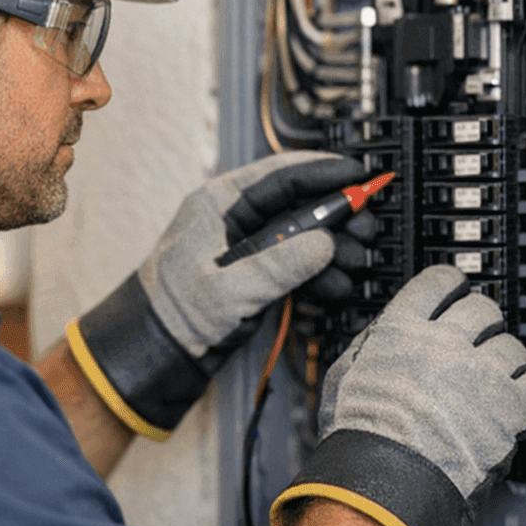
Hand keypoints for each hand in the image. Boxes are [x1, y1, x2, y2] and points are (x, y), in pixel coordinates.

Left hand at [70, 152, 373, 439]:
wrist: (157, 352)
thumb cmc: (174, 314)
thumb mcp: (228, 289)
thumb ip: (278, 264)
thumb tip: (324, 243)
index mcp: (220, 204)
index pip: (281, 175)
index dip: (325, 172)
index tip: (360, 174)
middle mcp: (237, 219)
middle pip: (299, 204)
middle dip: (338, 217)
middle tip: (368, 228)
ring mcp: (249, 248)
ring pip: (304, 237)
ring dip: (334, 251)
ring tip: (358, 264)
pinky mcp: (257, 274)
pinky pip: (298, 264)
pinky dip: (319, 274)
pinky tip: (337, 285)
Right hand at [271, 266, 525, 525]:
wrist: (384, 483)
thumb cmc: (358, 440)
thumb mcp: (341, 377)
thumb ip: (367, 344)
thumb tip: (385, 328)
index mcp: (402, 331)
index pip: (436, 282)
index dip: (450, 285)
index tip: (456, 291)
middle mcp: (445, 343)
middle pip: (482, 308)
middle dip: (483, 321)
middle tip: (480, 337)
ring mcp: (481, 373)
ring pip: (513, 345)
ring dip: (507, 359)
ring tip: (499, 376)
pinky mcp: (510, 408)